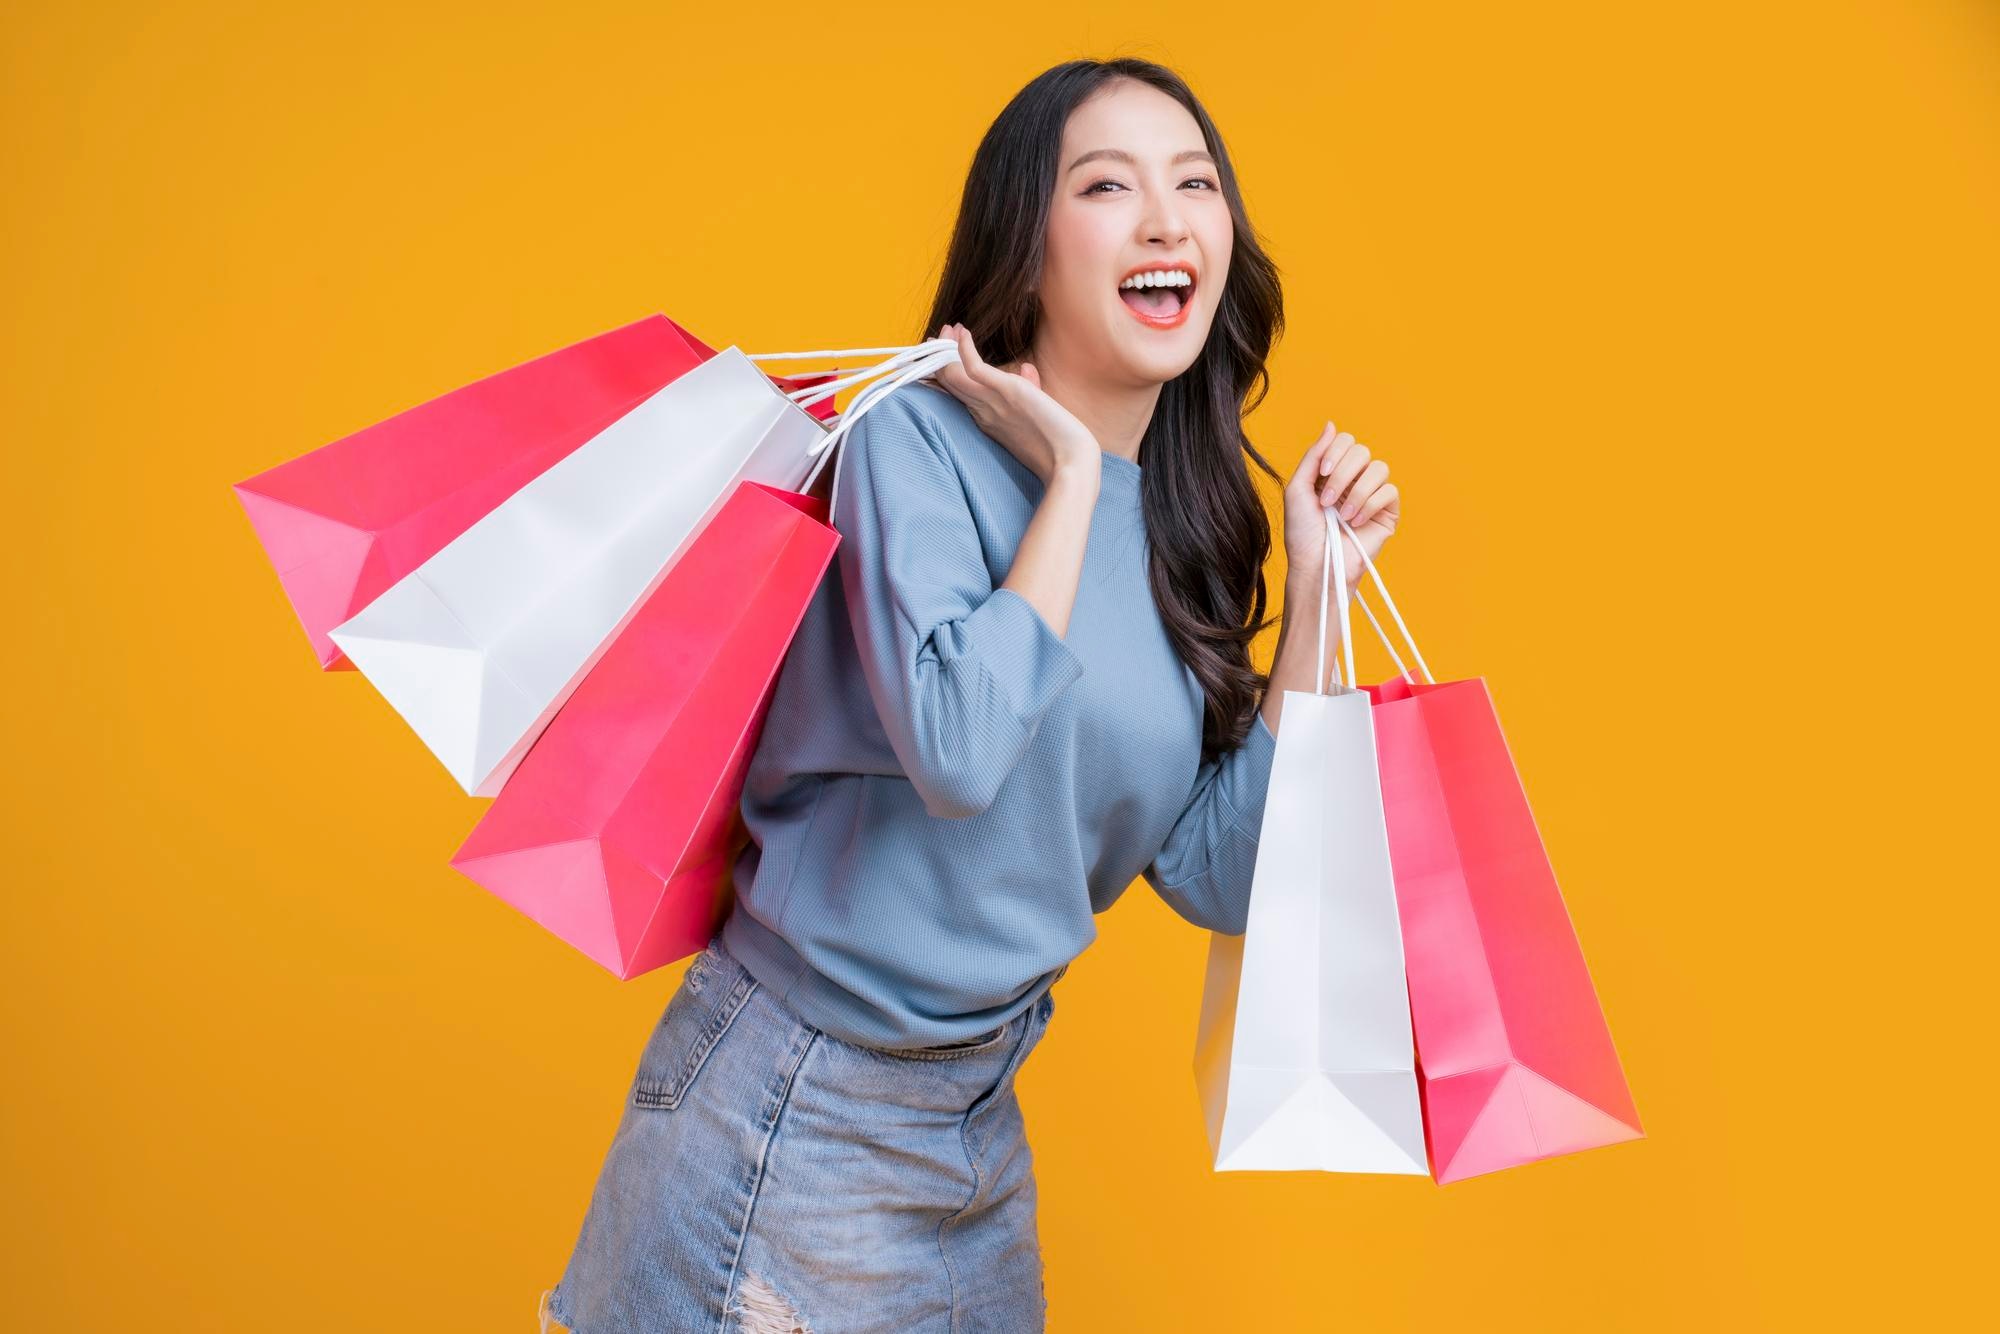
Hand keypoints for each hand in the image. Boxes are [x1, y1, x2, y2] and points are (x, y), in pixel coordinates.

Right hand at [926, 323, 1100, 485]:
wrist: (1071, 461)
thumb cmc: (1058, 442)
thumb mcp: (1037, 409)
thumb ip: (1029, 388)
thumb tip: (1025, 367)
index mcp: (986, 418)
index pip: (956, 393)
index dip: (946, 371)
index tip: (945, 350)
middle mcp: (982, 410)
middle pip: (948, 382)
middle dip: (939, 357)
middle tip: (937, 337)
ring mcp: (991, 402)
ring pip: (952, 374)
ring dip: (946, 349)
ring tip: (947, 330)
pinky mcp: (1006, 391)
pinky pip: (973, 368)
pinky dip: (964, 350)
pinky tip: (963, 333)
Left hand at [1282, 422, 1401, 602]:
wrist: (1316, 565)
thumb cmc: (1303, 533)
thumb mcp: (1298, 488)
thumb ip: (1314, 455)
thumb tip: (1331, 424)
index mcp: (1333, 471)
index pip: (1345, 441)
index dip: (1335, 452)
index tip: (1321, 474)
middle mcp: (1354, 480)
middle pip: (1362, 451)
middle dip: (1342, 475)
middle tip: (1327, 501)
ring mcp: (1372, 495)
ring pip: (1379, 468)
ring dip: (1357, 492)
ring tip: (1342, 515)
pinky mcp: (1388, 513)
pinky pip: (1390, 491)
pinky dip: (1370, 505)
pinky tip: (1356, 523)